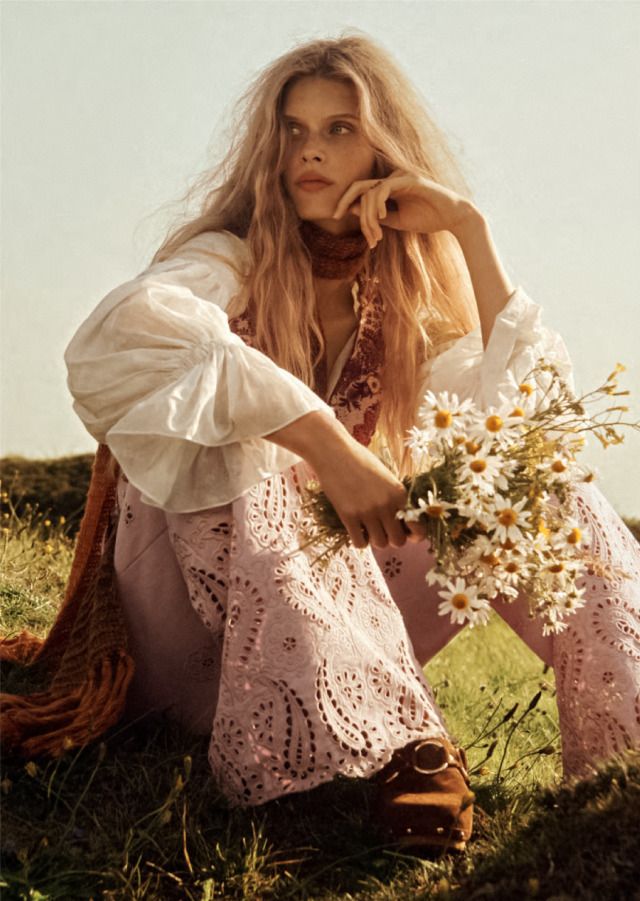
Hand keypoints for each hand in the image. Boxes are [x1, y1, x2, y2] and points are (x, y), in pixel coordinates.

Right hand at [266, 410, 426, 548]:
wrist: (334, 451)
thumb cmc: (360, 461)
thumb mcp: (385, 476)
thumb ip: (395, 498)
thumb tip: (404, 523)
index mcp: (399, 493)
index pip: (417, 528)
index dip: (413, 534)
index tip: (404, 531)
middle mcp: (386, 504)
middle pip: (399, 541)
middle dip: (392, 538)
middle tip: (384, 529)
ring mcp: (367, 511)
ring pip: (380, 544)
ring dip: (376, 539)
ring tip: (369, 527)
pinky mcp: (348, 516)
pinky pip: (360, 544)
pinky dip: (360, 540)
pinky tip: (356, 529)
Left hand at [332, 169, 478, 248]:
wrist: (453, 217)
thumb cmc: (427, 219)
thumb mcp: (397, 221)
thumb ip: (376, 216)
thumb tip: (353, 210)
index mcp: (388, 188)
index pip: (360, 191)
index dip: (346, 202)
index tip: (336, 216)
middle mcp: (393, 179)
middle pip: (359, 187)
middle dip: (345, 201)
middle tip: (336, 216)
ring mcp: (401, 177)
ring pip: (371, 193)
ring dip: (368, 218)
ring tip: (375, 236)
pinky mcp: (410, 179)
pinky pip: (384, 188)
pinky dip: (378, 204)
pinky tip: (381, 218)